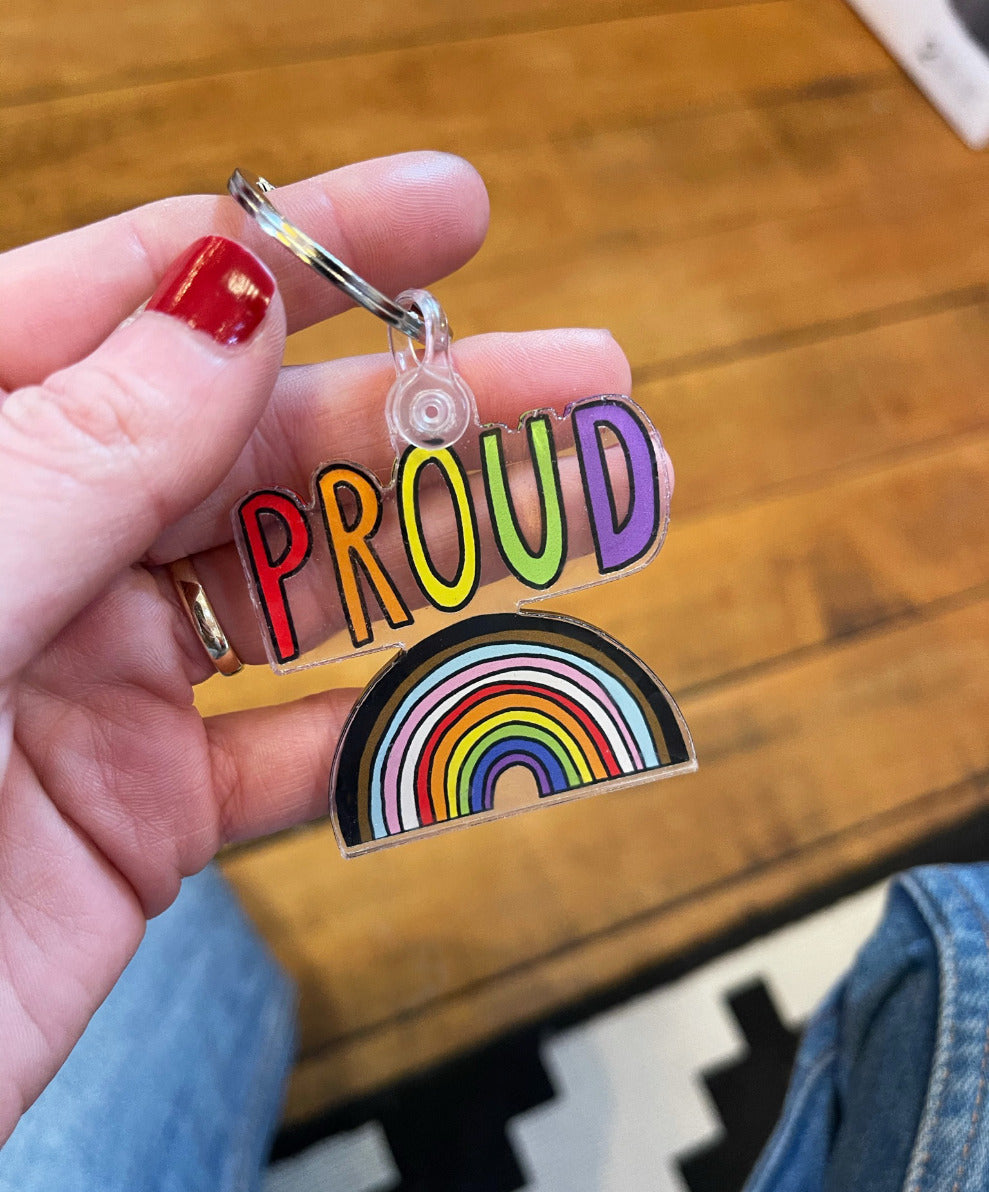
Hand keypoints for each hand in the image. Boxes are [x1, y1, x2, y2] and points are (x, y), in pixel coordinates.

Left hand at [0, 153, 631, 1141]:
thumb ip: (81, 447)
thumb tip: (227, 302)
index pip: (151, 302)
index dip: (310, 249)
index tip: (448, 215)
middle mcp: (40, 551)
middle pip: (267, 447)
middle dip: (435, 409)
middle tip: (585, 387)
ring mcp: (97, 683)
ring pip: (305, 590)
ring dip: (450, 553)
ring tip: (586, 511)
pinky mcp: (141, 815)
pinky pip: (293, 758)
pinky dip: (392, 730)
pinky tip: (484, 687)